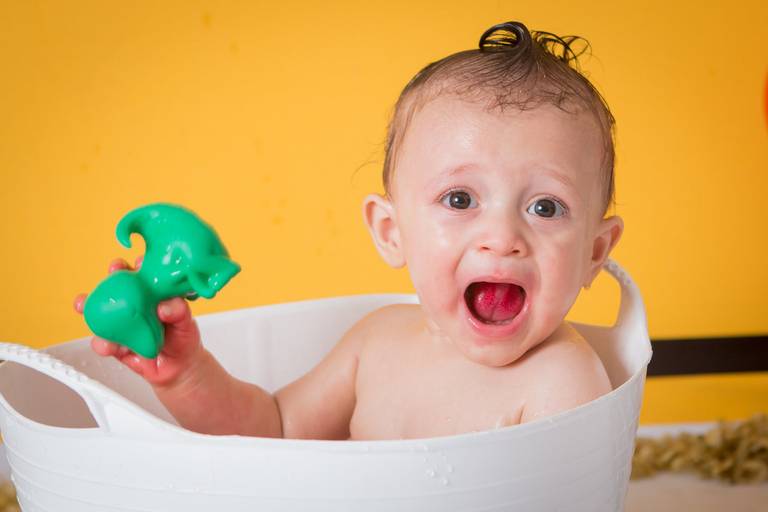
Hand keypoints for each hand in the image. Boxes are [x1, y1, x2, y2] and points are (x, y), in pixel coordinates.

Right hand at [74, 256, 204, 387]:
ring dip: (90, 306)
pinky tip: (106, 344)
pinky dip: (102, 343)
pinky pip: (105, 342)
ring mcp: (123, 324)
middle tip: (112, 273)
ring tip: (84, 304)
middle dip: (111, 277)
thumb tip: (164, 306)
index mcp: (153, 295)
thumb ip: (178, 312)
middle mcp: (135, 306)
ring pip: (102, 312)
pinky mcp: (117, 345)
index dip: (140, 265)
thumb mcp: (186, 323)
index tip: (138, 262)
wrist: (180, 368)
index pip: (144, 275)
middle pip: (119, 286)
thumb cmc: (183, 338)